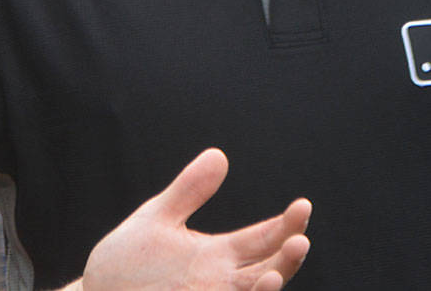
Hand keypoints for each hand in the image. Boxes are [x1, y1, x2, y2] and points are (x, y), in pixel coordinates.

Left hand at [70, 148, 310, 290]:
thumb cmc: (128, 260)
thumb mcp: (158, 217)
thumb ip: (189, 190)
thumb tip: (219, 154)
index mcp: (218, 255)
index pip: (262, 240)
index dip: (284, 225)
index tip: (302, 205)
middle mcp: (220, 282)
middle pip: (267, 270)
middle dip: (287, 257)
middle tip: (300, 238)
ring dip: (267, 287)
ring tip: (272, 274)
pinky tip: (253, 287)